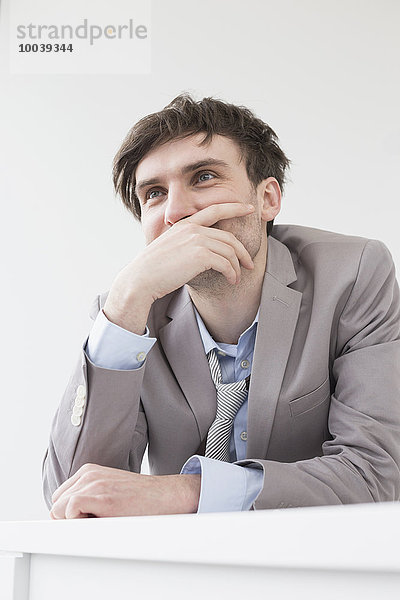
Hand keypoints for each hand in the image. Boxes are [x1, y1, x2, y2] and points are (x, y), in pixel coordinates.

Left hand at [50, 464, 200, 518]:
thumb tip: (63, 518)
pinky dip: (78, 521)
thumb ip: (86, 498)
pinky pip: (70, 509)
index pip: (60, 497)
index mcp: (89, 471)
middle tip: (95, 521)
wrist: (164, 496)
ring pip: (60, 508)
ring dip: (75, 521)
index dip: (69, 514)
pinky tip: (100, 521)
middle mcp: (89, 474)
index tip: (88, 519)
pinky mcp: (102, 495)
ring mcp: (94, 482)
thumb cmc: (139, 500)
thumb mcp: (108, 492)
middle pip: (57, 503)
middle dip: (69, 518)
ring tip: (101, 520)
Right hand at [104, 202, 254, 332]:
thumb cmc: (153, 269)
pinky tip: (232, 280)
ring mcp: (197, 241)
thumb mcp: (170, 249)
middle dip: (243, 252)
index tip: (248, 208)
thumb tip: (202, 254)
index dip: (234, 208)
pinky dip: (232, 273)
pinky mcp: (201, 256)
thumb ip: (186, 244)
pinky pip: (226, 264)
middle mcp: (193, 229)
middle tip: (249, 264)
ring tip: (237, 278)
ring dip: (237, 267)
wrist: (142, 279)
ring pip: (230, 252)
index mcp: (185, 224)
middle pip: (229, 238)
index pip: (215, 210)